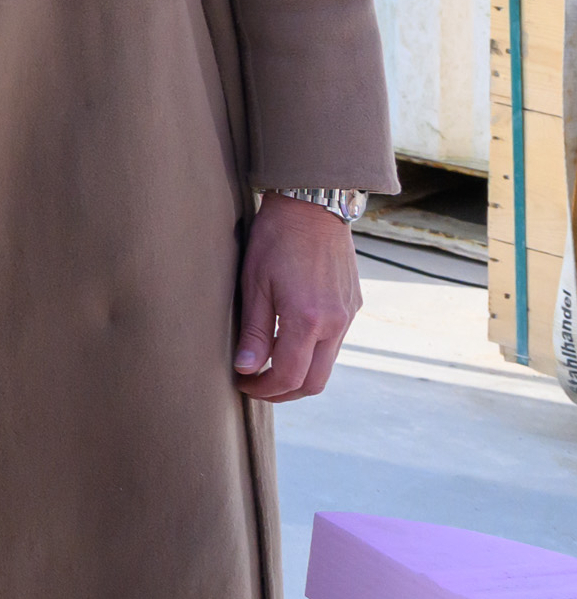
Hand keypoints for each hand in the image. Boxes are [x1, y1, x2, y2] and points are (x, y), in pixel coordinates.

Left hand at [233, 195, 362, 401]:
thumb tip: (246, 368)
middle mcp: (335, 323)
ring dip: (300, 375)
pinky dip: (313, 353)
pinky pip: (335, 343)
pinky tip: (289, 342)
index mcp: (308, 319)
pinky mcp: (354, 306)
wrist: (313, 206)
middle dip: (284, 392)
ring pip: (327, 365)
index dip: (264, 389)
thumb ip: (252, 330)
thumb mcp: (254, 283)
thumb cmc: (276, 239)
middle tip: (256, 386)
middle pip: (314, 382)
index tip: (243, 385)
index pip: (288, 376)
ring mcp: (349, 316)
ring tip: (268, 367)